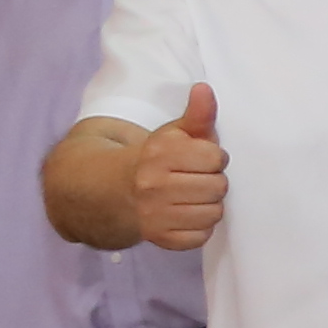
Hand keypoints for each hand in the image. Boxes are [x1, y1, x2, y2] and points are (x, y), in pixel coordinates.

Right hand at [129, 83, 226, 250]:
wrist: (109, 190)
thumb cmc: (153, 159)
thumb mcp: (173, 133)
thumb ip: (197, 114)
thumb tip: (205, 89)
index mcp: (159, 154)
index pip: (215, 158)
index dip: (214, 158)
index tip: (202, 159)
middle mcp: (153, 184)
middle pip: (218, 187)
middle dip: (213, 181)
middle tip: (196, 179)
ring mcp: (153, 214)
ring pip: (213, 213)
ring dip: (209, 205)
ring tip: (192, 197)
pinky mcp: (158, 238)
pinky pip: (200, 237)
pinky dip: (199, 228)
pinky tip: (185, 215)